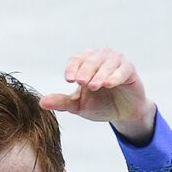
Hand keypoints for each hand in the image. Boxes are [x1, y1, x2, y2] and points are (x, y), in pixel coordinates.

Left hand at [40, 48, 156, 142]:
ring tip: (93, 85)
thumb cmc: (100, 104)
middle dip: (85, 70)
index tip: (68, 79)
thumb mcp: (78, 105)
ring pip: (107, 63)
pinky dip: (116, 76)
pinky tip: (109, 83)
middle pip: (91, 59)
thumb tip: (41, 102)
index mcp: (86, 62)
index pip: (76, 59)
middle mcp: (101, 57)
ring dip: (99, 74)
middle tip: (80, 82)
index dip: (72, 68)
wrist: (122, 113)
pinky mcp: (129, 70)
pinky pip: (123, 69)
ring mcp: (116, 61)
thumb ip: (61, 102)